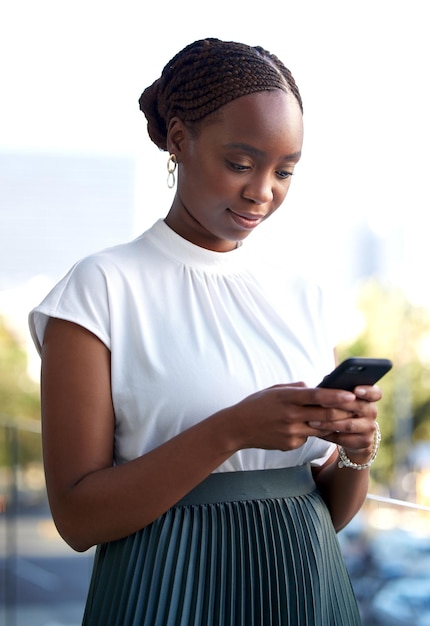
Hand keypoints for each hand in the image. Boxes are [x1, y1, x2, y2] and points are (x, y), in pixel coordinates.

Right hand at [225, 383, 359, 452]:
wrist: (237, 428)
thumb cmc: (256, 405)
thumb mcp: (274, 390)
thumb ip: (296, 388)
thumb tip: (315, 387)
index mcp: (287, 398)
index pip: (317, 396)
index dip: (336, 396)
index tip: (351, 395)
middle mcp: (291, 415)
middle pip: (324, 415)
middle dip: (343, 412)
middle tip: (358, 409)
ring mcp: (291, 432)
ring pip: (321, 428)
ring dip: (333, 424)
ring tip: (345, 419)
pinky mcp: (290, 444)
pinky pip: (309, 437)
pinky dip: (313, 431)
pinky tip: (309, 427)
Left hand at [308, 385, 381, 459]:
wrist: (352, 436)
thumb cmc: (342, 409)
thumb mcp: (342, 398)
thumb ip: (337, 388)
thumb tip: (326, 378)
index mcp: (369, 397)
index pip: (375, 392)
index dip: (367, 391)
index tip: (356, 390)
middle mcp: (372, 412)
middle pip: (357, 407)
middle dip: (337, 404)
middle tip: (321, 402)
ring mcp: (369, 428)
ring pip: (348, 425)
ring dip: (328, 423)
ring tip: (312, 421)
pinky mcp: (363, 442)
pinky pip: (343, 439)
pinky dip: (328, 435)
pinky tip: (316, 432)